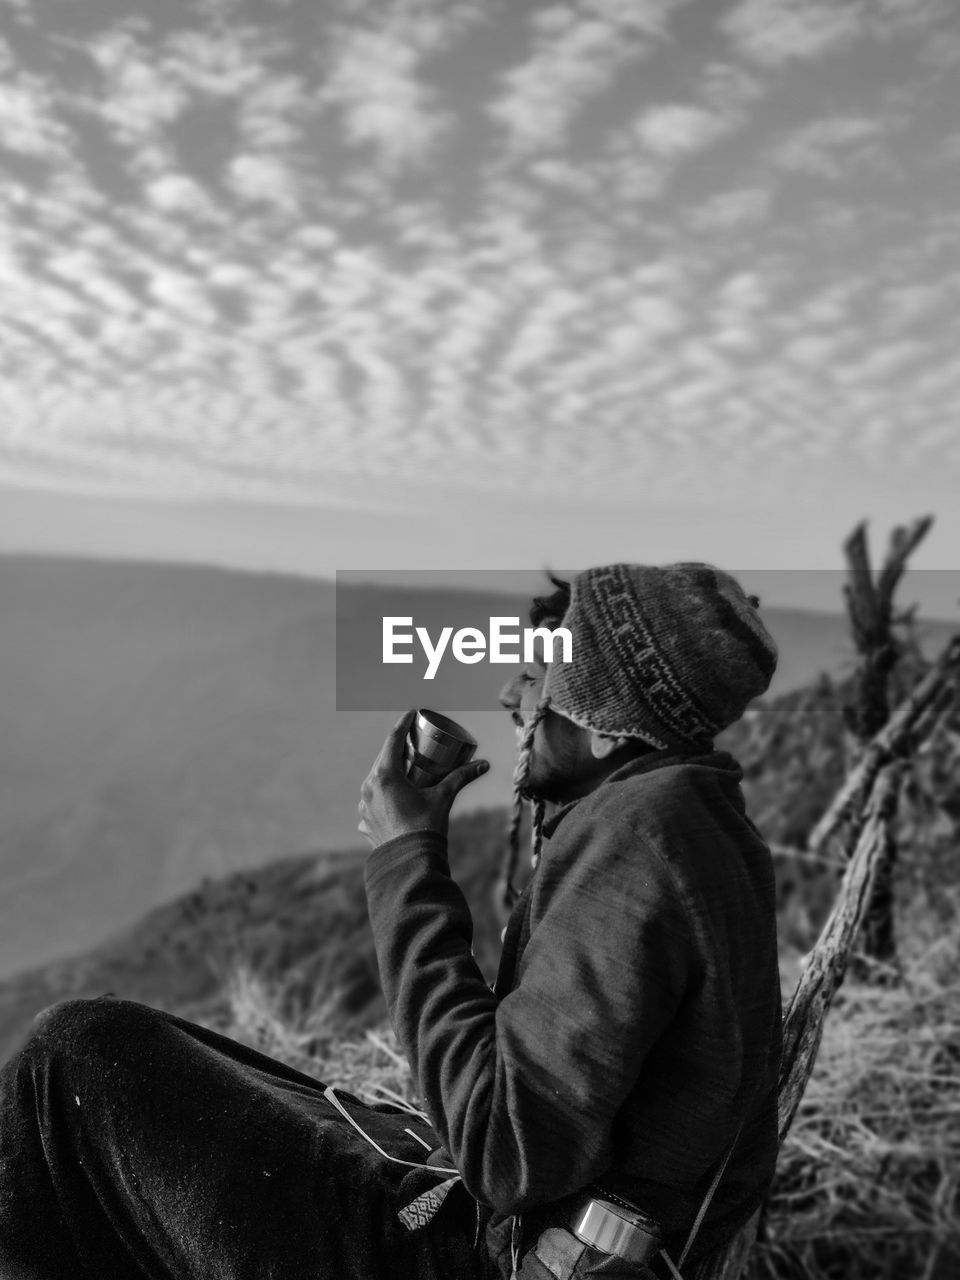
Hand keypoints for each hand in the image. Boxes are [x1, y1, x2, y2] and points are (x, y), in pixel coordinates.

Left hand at [358, 710, 488, 848]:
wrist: (409, 865)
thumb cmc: (426, 827)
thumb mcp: (443, 798)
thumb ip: (461, 778)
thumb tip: (484, 763)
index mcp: (385, 776)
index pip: (392, 740)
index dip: (402, 724)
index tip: (411, 713)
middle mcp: (369, 787)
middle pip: (382, 759)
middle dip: (396, 748)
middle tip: (411, 741)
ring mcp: (364, 806)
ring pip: (376, 780)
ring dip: (388, 771)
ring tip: (403, 769)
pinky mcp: (364, 822)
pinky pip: (373, 801)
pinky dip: (384, 795)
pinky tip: (393, 798)